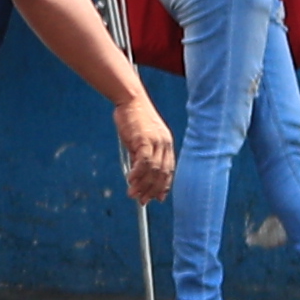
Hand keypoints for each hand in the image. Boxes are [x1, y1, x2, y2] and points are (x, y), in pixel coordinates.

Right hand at [110, 90, 177, 207]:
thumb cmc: (133, 116)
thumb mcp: (139, 138)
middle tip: (142, 200)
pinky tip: (130, 180)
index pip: (169, 170)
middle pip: (162, 173)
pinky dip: (137, 174)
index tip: (157, 197)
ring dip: (143, 185)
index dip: (163, 186)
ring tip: (133, 194)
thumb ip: (140, 155)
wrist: (130, 98)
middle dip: (152, 190)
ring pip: (153, 171)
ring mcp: (156, 142)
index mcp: (166, 143)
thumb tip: (137, 173)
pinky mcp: (145, 139)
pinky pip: (143, 162)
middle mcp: (164, 144)